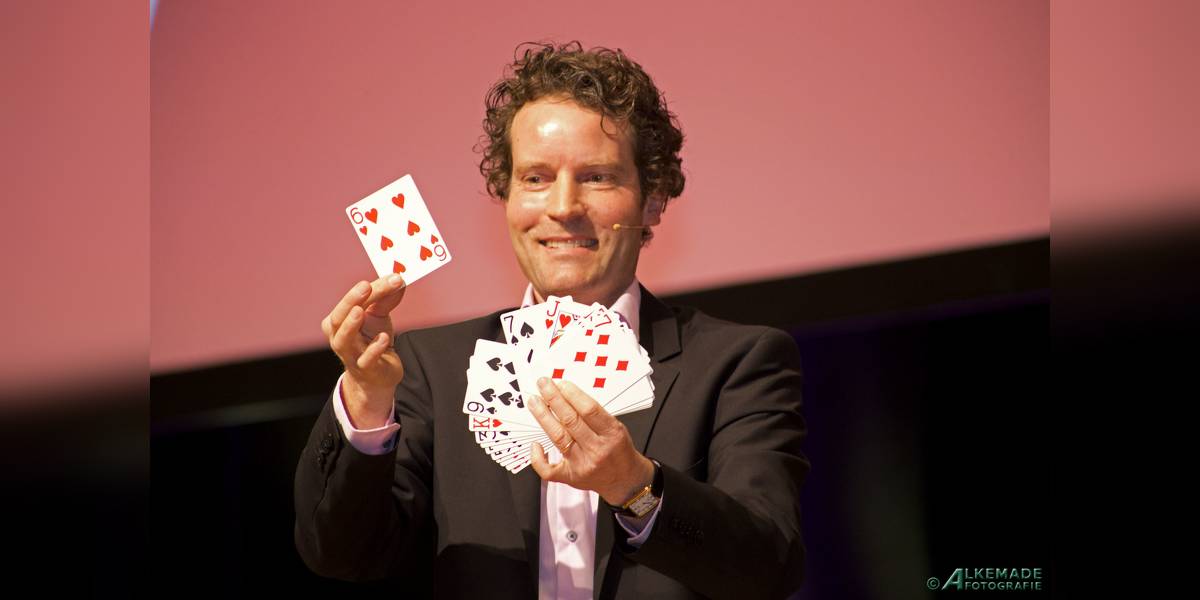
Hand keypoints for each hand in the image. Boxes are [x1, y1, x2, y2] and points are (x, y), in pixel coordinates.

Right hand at [321, 274, 407, 426]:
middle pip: (338, 318)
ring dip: (350, 325)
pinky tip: (383, 338)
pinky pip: (366, 359)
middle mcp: (339, 337)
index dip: (369, 289)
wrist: (378, 375)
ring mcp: (350, 355)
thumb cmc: (373, 341)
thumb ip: (386, 298)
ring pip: (343, 340)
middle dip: (350, 301)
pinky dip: (374, 348)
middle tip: (365, 287)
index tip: (391, 277)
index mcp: (338, 321)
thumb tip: (398, 279)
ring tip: (360, 311)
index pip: (351, 302)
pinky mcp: (366, 370)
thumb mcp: (379, 316)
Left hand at [527, 378, 655, 505]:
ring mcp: (582, 465)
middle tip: (543, 384)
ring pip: (558, 438)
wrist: (625, 479)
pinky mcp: (571, 477)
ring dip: (543, 417)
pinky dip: (538, 457)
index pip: (589, 410)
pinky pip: (549, 470)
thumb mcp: (616, 428)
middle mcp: (597, 450)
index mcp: (612, 434)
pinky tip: (534, 444)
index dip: (572, 395)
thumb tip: (566, 395)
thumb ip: (595, 415)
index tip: (561, 383)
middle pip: (571, 421)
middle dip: (554, 399)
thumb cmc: (618, 451)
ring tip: (534, 402)